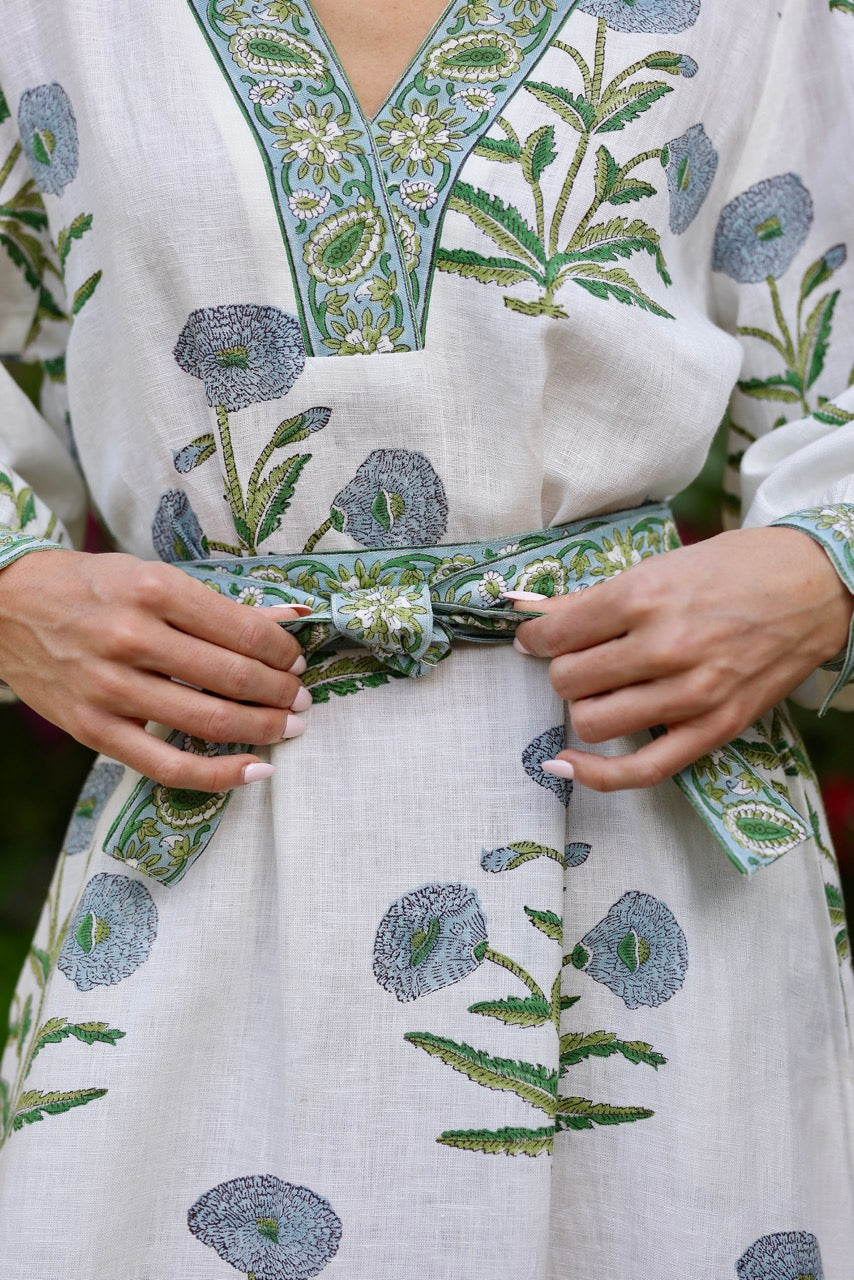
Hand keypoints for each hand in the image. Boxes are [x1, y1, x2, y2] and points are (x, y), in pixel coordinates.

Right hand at [0, 549, 310, 788]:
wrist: (6, 606)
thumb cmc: (90, 587)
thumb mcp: (152, 577)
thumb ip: (219, 607)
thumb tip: (289, 623)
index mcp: (153, 591)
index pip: (243, 631)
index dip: (283, 652)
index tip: (297, 659)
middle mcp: (132, 638)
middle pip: (233, 678)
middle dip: (282, 692)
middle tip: (302, 698)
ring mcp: (110, 688)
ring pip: (209, 722)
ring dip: (264, 728)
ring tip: (289, 727)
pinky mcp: (94, 729)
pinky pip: (168, 766)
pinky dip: (220, 774)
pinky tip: (256, 770)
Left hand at [513, 526, 853, 790]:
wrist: (814, 586)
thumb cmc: (734, 568)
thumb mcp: (658, 566)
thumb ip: (590, 598)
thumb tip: (525, 611)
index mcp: (644, 596)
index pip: (556, 634)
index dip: (533, 638)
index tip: (534, 639)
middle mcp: (664, 647)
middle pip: (568, 680)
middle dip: (564, 669)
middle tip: (580, 657)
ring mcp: (691, 693)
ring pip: (592, 721)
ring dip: (584, 706)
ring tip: (600, 689)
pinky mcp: (714, 728)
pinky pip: (640, 769)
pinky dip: (594, 774)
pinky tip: (566, 763)